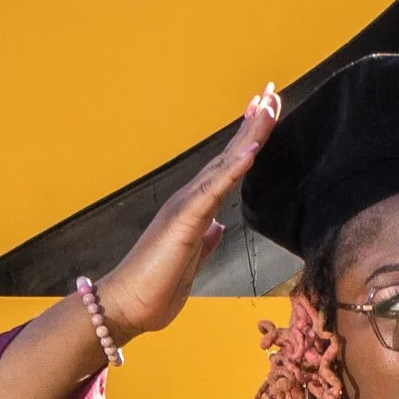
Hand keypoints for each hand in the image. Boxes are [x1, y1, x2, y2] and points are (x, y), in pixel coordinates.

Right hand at [97, 85, 280, 338]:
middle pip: (229, 155)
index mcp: (195, 210)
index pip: (227, 168)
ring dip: (247, 135)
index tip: (265, 113)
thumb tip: (218, 226)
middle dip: (252, 123)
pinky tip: (251, 150)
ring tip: (267, 106)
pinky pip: (214, 191)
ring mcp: (186, 207)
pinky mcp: (184, 222)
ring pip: (224, 163)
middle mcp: (190, 200)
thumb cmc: (155, 287)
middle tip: (272, 92)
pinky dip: (233, 169)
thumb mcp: (192, 262)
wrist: (126, 307)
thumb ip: (205, 242)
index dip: (248, 140)